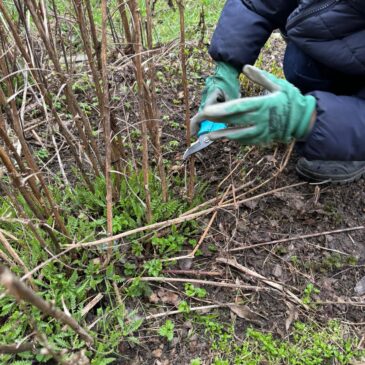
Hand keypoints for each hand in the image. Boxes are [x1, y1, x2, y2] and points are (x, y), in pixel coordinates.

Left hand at [192, 65, 316, 144]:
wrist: (304, 120)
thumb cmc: (290, 99)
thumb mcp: (279, 84)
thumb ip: (260, 77)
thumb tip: (245, 67)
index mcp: (263, 104)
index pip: (238, 108)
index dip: (221, 111)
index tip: (207, 112)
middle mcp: (260, 120)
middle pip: (234, 121)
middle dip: (216, 121)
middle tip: (202, 120)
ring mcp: (261, 132)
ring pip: (237, 135)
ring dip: (222, 135)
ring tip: (208, 136)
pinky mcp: (262, 139)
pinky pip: (245, 140)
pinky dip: (234, 138)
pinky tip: (224, 137)